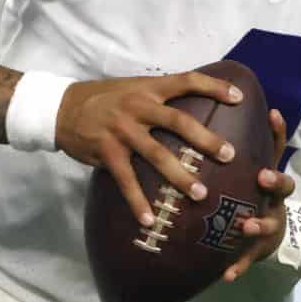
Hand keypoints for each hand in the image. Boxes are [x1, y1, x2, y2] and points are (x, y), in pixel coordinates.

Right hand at [55, 70, 241, 228]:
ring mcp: (122, 130)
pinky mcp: (106, 152)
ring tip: (201, 194)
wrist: (61, 108)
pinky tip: (149, 220)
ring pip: (157, 154)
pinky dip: (137, 202)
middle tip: (230, 155)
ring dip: (180, 176)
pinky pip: (126, 180)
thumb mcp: (131, 88)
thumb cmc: (102, 99)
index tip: (239, 98)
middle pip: (179, 122)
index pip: (187, 81)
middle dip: (206, 139)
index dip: (214, 87)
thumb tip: (194, 106)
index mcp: (148, 88)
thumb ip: (158, 97)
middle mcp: (137, 107)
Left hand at [220, 110, 295, 283]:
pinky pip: (248, 259)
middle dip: (275, 181)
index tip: (274, 114)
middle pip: (283, 187)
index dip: (278, 132)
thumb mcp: (249, 172)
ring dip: (259, 225)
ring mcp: (270, 224)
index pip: (277, 150)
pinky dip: (239, 266)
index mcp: (270, 178)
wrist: (274, 237)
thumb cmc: (252, 196)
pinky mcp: (260, 250)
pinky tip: (227, 275)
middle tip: (263, 177)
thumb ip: (235, 150)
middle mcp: (274, 200)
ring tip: (247, 226)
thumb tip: (209, 108)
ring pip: (269, 224)